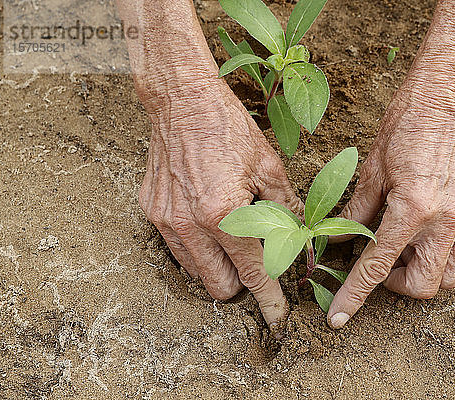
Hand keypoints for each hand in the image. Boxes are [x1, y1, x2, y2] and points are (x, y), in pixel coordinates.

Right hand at [117, 0, 301, 328]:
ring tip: (230, 236)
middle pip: (219, 286)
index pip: (252, 272)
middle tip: (255, 261)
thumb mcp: (269, 168)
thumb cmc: (229, 129)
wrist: (182, 100)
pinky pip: (177, 247)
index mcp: (225, 214)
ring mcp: (166, 219)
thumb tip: (302, 239)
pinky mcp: (153, 211)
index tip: (277, 317)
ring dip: (216, 266)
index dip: (269, 299)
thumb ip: (287, 210)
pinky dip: (196, 245)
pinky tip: (207, 218)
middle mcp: (190, 224)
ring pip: (195, 272)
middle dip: (241, 283)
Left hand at [327, 0, 454, 328]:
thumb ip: (357, 210)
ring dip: (421, 274)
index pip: (378, 267)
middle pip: (423, 287)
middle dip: (395, 286)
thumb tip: (339, 238)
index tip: (337, 317)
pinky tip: (418, 230)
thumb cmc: (409, 121)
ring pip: (449, 277)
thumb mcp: (373, 167)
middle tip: (377, 261)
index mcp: (414, 209)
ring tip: (400, 248)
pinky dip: (436, 253)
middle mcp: (446, 220)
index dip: (355, 296)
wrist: (453, 93)